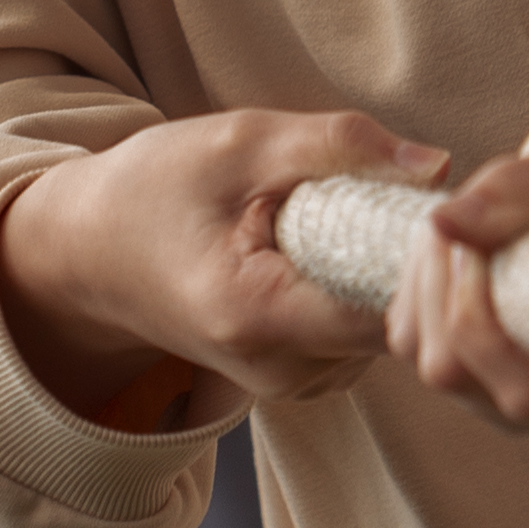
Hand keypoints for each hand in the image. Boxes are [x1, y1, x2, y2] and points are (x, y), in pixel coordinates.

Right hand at [0, 110, 448, 428]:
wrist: (90, 252)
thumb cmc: (158, 188)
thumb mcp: (240, 144)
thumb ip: (338, 147)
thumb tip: (437, 165)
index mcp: (257, 317)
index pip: (386, 307)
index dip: (424, 256)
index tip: (430, 201)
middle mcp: (280, 371)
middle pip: (396, 322)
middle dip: (413, 260)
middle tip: (398, 191)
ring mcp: (293, 383)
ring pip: (388, 329)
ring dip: (389, 271)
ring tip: (357, 213)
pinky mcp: (301, 376)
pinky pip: (366, 333)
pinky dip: (367, 287)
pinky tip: (342, 247)